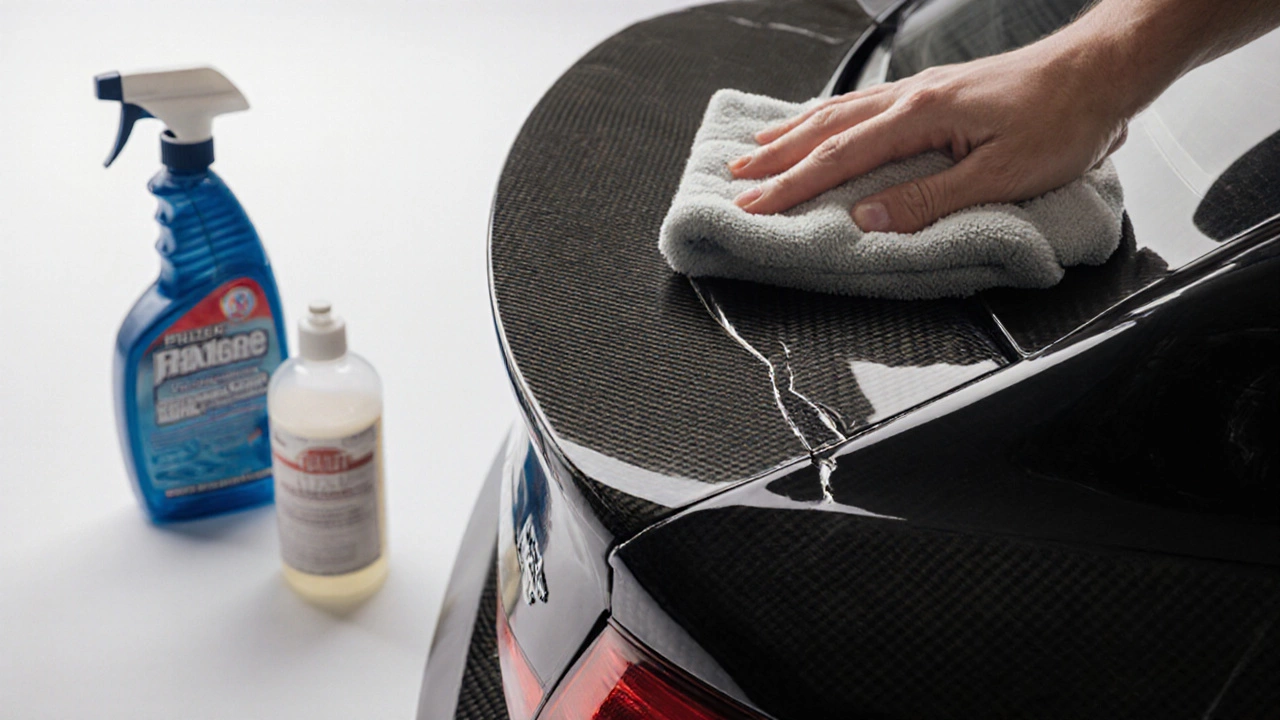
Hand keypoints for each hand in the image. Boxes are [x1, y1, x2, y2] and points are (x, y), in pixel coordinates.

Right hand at [729, 38, 1131, 232]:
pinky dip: (830, 115)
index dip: (792, 185)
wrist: (1102, 70)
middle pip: (827, 128)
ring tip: (758, 146)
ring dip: (795, 132)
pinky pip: (865, 103)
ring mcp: (922, 90)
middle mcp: (913, 96)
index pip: (840, 157)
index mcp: (922, 114)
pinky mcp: (937, 92)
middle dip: (777, 157)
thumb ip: (930, 199)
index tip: (756, 205)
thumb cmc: (1063, 118)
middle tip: (736, 177)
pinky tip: (820, 121)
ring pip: (841, 110)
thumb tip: (869, 219)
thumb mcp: (1001, 174)